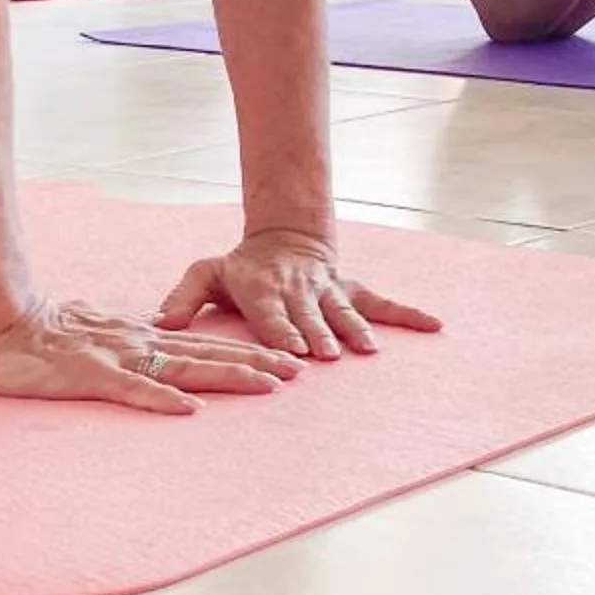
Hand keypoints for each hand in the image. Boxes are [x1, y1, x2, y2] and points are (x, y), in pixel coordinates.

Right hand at [0, 293, 303, 413]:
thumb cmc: (38, 334)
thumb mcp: (92, 338)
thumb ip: (122, 348)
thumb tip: (149, 353)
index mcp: (137, 337)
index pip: (200, 344)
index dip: (242, 351)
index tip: (280, 362)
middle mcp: (137, 343)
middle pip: (207, 352)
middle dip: (256, 361)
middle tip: (298, 371)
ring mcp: (117, 358)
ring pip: (184, 367)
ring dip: (229, 375)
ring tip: (270, 384)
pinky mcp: (91, 376)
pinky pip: (134, 390)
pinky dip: (164, 399)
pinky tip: (192, 409)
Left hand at [158, 227, 442, 360]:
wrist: (286, 240)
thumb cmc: (242, 268)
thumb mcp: (208, 273)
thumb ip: (184, 297)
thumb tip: (161, 321)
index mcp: (264, 290)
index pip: (272, 313)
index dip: (281, 330)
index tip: (292, 350)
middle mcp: (300, 291)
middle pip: (309, 316)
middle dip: (318, 334)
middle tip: (327, 354)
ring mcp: (329, 292)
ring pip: (343, 311)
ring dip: (353, 330)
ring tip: (366, 350)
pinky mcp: (351, 292)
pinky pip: (383, 304)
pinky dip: (408, 314)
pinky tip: (433, 326)